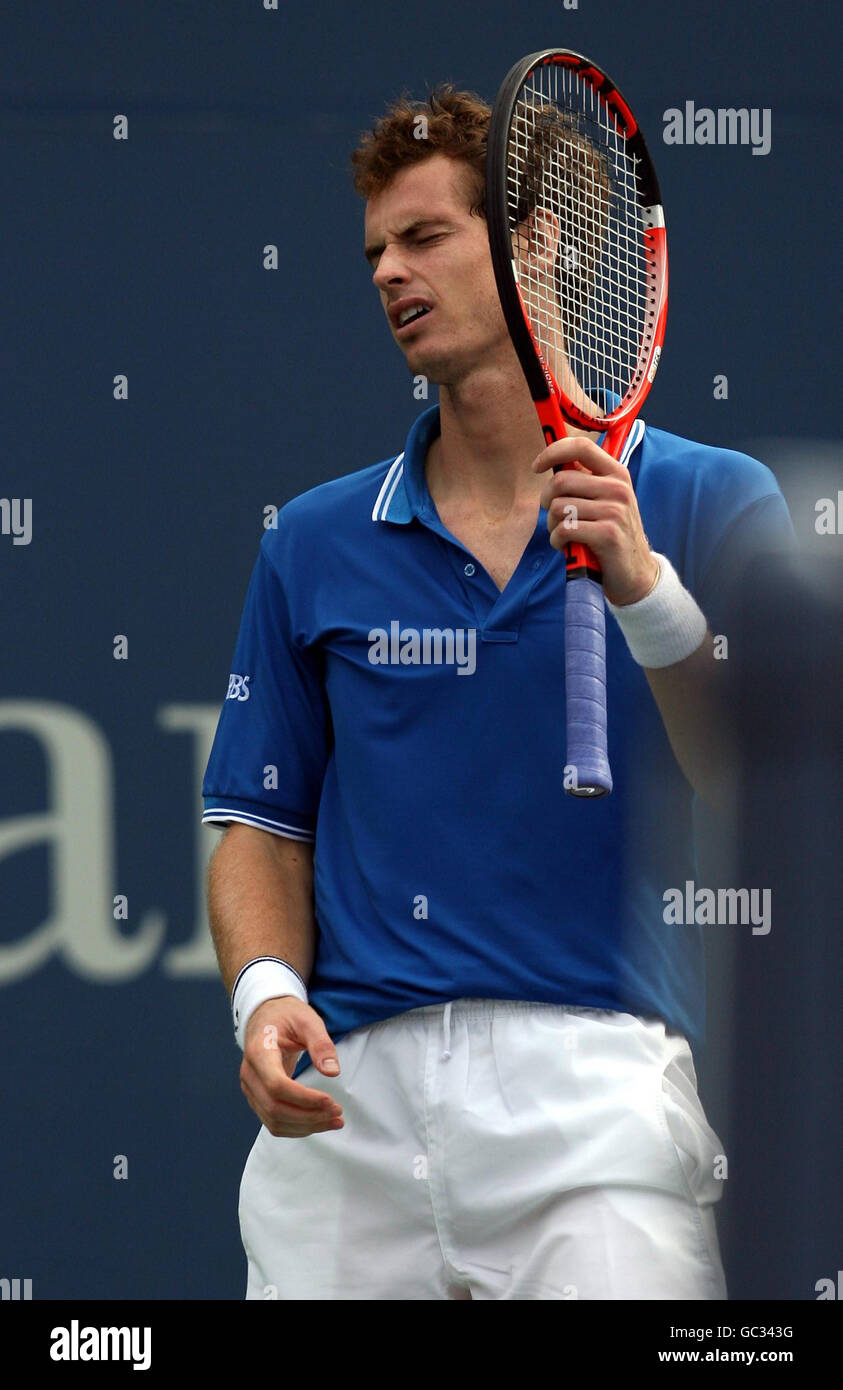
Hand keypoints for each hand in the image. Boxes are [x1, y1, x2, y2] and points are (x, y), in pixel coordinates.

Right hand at [239, 996, 344, 1137]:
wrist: (266, 1017)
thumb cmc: (286, 1016)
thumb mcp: (307, 1020)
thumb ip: (321, 1044)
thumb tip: (332, 1072)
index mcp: (259, 1051)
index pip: (276, 1085)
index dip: (304, 1098)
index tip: (330, 1101)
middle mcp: (249, 1074)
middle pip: (275, 1108)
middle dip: (309, 1116)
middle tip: (338, 1113)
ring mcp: (250, 1088)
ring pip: (274, 1120)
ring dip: (306, 1126)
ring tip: (334, 1121)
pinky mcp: (257, 1098)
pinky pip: (273, 1121)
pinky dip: (297, 1128)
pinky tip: (318, 1122)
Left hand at [532, 435, 658, 606]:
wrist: (635, 573)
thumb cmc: (610, 534)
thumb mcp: (605, 501)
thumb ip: (584, 481)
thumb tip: (550, 462)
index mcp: (616, 473)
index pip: (581, 446)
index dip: (552, 452)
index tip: (537, 466)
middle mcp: (618, 488)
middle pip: (561, 481)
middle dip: (547, 500)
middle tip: (554, 515)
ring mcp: (614, 510)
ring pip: (559, 507)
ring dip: (552, 524)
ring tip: (564, 533)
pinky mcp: (607, 534)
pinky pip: (564, 529)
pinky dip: (557, 540)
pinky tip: (566, 546)